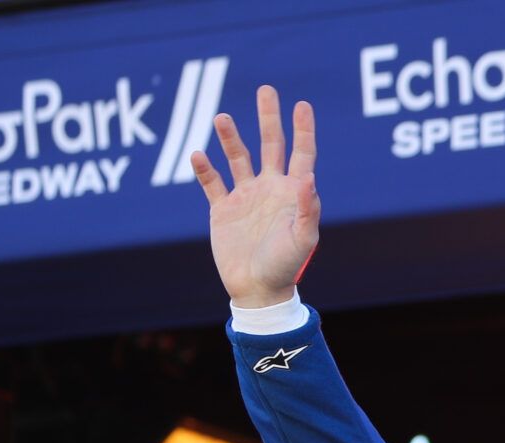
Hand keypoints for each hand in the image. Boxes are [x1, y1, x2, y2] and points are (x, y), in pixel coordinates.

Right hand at [189, 85, 319, 307]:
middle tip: (266, 90)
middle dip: (269, 119)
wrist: (258, 289)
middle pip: (270, 146)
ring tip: (221, 117)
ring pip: (237, 158)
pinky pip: (211, 183)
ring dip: (230, 138)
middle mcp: (270, 189)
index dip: (303, 130)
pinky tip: (198, 155)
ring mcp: (245, 197)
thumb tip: (307, 178)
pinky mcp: (223, 210)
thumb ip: (307, 208)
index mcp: (292, 193)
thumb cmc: (285, 266)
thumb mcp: (302, 239)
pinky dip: (204, 169)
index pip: (301, 154)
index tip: (301, 105)